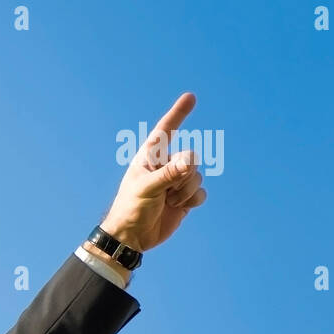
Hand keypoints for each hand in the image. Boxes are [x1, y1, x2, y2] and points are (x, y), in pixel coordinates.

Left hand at [101, 92, 208, 251]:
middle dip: (182, 176)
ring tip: (166, 201)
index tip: (190, 97)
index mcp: (150, 157)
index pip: (166, 130)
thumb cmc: (131, 208)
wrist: (133, 236)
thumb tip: (192, 160)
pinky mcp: (185, 197)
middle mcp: (165, 165)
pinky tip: (177, 207)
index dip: (178, 114)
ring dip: (185, 191)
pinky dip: (192, 200)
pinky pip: (201, 192)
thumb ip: (170, 173)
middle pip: (191, 159)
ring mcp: (177, 181)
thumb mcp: (147, 188)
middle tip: (164, 191)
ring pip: (198, 176)